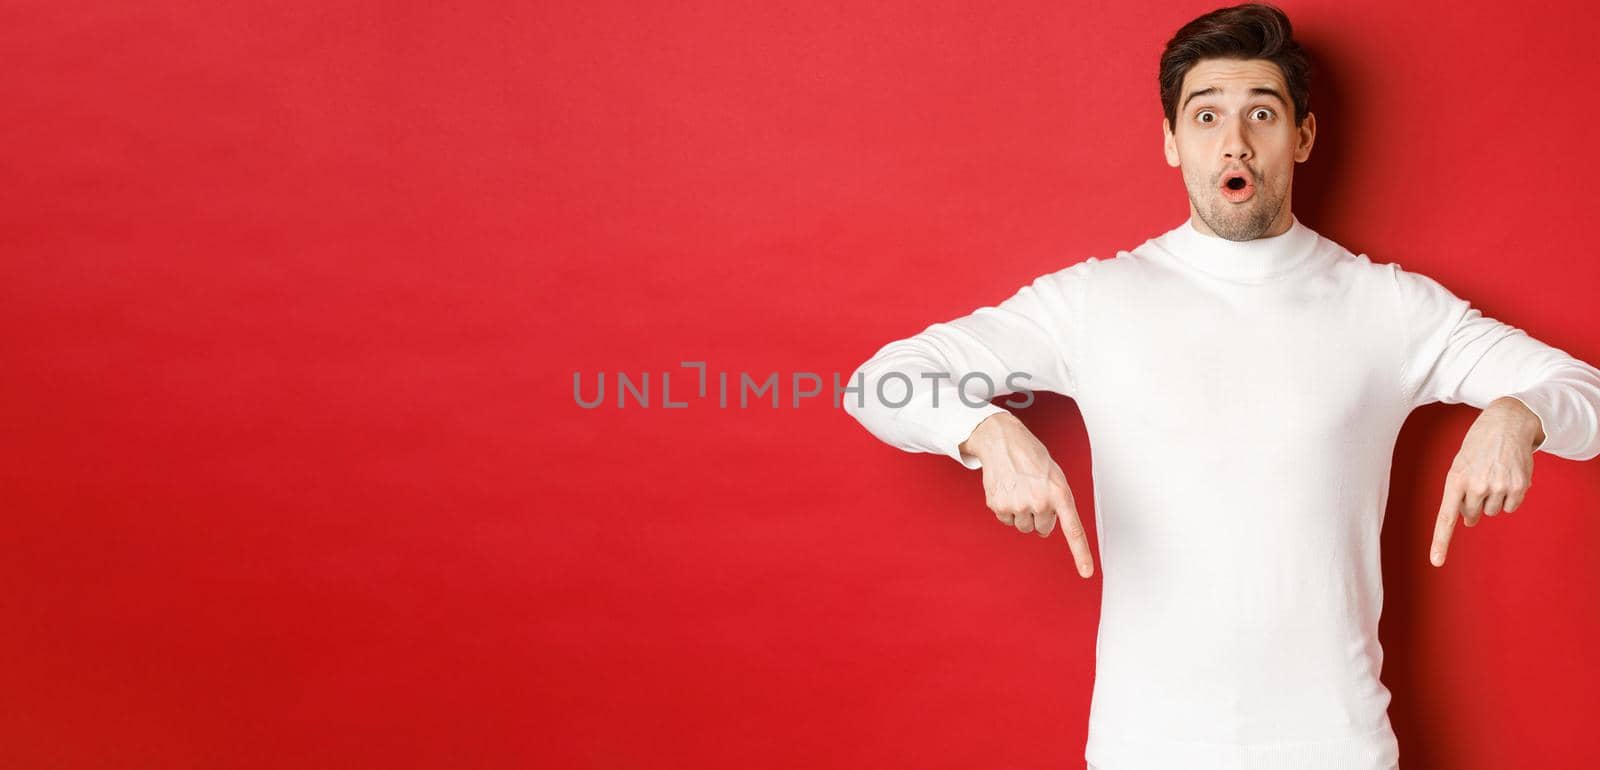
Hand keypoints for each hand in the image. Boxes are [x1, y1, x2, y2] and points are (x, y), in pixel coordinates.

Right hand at [959, 412, 1095, 577]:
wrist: (1002, 440)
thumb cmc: (1031, 457)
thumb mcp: (1054, 475)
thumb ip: (1057, 501)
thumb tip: (1045, 528)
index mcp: (1060, 493)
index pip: (1073, 529)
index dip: (1081, 553)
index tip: (1087, 572)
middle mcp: (1040, 502)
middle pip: (1042, 529)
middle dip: (1040, 516)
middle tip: (1034, 493)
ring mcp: (1018, 505)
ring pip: (1023, 527)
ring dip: (1022, 513)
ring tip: (1019, 488)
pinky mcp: (999, 506)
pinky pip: (1006, 520)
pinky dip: (1006, 508)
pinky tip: (1006, 489)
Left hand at [1430, 397, 1541, 566]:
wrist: (1508, 424)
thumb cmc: (1479, 446)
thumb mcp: (1460, 465)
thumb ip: (1459, 494)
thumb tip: (1468, 522)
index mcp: (1455, 479)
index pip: (1446, 517)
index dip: (1440, 541)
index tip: (1436, 561)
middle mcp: (1476, 485)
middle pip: (1471, 515)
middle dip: (1472, 504)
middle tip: (1478, 482)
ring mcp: (1498, 487)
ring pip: (1491, 511)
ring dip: (1492, 499)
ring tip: (1493, 474)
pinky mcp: (1518, 487)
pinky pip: (1510, 507)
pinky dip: (1509, 497)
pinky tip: (1507, 477)